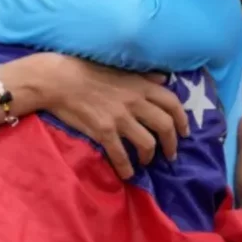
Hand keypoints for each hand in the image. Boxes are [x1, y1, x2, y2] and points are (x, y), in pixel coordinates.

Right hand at [41, 55, 189, 179]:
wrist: (58, 80)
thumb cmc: (86, 70)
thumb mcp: (119, 69)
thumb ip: (143, 75)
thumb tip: (164, 78)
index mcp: (140, 85)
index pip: (172, 103)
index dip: (182, 120)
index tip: (184, 132)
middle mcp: (134, 101)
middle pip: (165, 126)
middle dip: (172, 143)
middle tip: (170, 154)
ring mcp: (119, 117)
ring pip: (147, 143)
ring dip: (150, 156)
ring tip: (146, 161)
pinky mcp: (103, 131)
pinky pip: (121, 155)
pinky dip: (126, 168)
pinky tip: (126, 173)